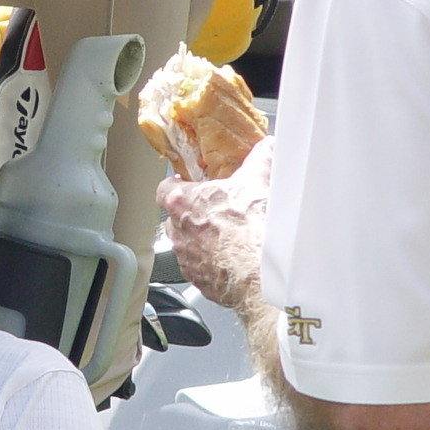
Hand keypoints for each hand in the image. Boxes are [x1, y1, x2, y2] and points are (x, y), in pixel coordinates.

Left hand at [156, 137, 272, 311]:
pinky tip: (234, 259)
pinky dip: (214, 264)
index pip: (165, 189)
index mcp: (183, 202)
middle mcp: (179, 232)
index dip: (177, 185)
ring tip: (230, 238)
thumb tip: (265, 148)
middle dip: (194, 215)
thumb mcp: (257, 180)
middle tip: (218, 211)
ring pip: (188, 246)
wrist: (260, 272)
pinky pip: (201, 269)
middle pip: (177, 219)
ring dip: (203, 241)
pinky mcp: (200, 281)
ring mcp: (187, 259)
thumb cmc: (251, 228)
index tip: (188, 184)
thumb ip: (259, 158)